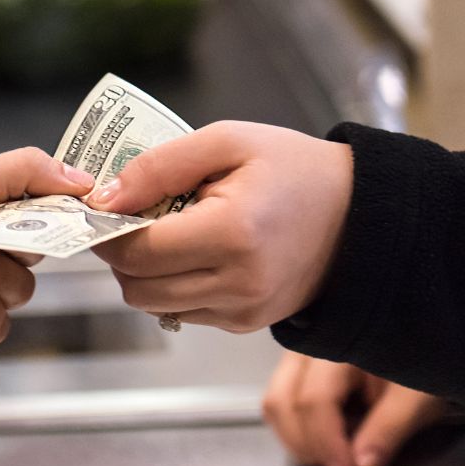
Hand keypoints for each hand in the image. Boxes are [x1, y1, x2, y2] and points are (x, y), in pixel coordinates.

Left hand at [87, 120, 352, 331]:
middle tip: (131, 219)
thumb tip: (105, 197)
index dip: (107, 231)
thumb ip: (158, 167)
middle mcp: (238, 283)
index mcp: (233, 234)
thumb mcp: (226, 141)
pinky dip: (171, 285)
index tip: (104, 207)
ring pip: (153, 305)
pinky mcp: (246, 324)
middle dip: (120, 254)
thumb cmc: (294, 169)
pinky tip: (192, 252)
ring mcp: (243, 311)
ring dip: (143, 273)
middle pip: (136, 288)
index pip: (136, 251)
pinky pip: (182, 312)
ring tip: (165, 233)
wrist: (361, 214)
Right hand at [262, 351, 447, 465]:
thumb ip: (388, 430)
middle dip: (307, 446)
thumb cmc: (413, 372)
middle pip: (283, 402)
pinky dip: (293, 431)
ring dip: (296, 441)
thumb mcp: (414, 400)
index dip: (327, 443)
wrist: (408, 351)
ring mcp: (292, 358)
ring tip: (331, 458)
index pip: (315, 399)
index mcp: (339, 348)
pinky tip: (322, 442)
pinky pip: (276, 404)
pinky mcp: (290, 371)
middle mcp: (305, 349)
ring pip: (273, 405)